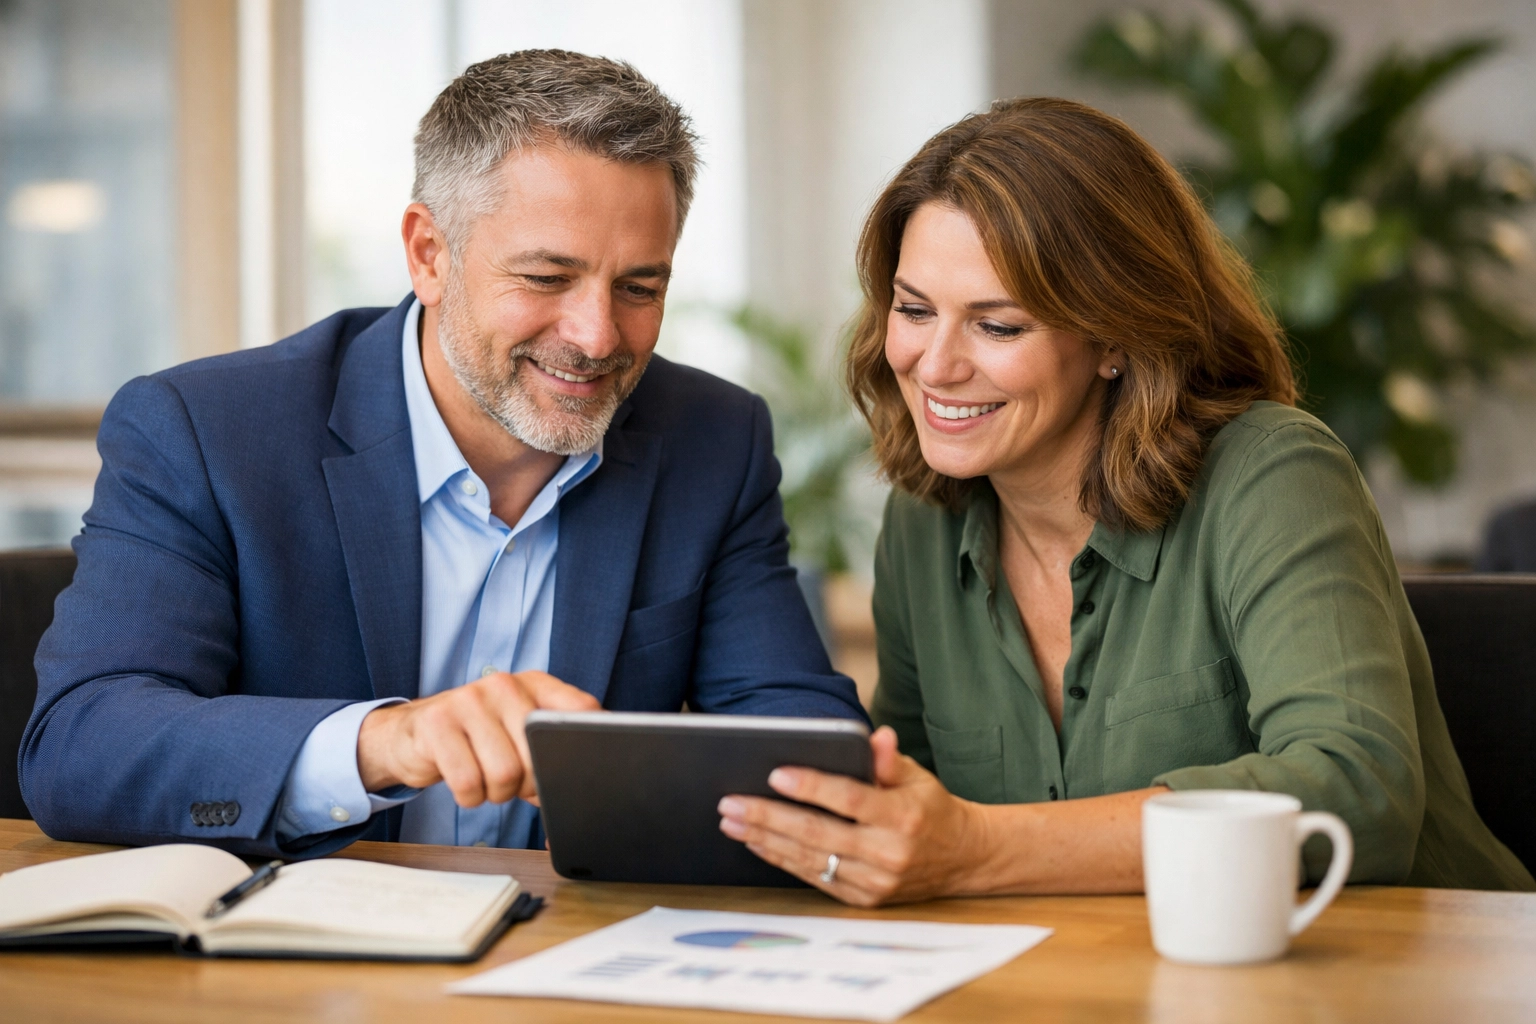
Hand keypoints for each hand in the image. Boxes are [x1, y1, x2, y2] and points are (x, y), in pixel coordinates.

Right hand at [357, 670, 598, 806]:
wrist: (413, 734)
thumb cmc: (477, 741)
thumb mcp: (518, 734)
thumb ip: (552, 749)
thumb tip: (587, 787)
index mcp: (534, 683)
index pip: (581, 709)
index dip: (584, 748)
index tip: (574, 771)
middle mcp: (504, 684)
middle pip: (540, 754)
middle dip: (530, 785)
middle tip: (514, 784)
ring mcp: (469, 699)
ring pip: (505, 773)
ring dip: (497, 794)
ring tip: (486, 781)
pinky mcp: (437, 723)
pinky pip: (469, 783)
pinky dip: (470, 797)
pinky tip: (465, 783)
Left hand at [716, 726, 989, 905]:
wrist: (963, 859)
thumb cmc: (932, 808)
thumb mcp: (918, 777)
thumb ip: (889, 760)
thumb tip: (876, 735)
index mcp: (903, 816)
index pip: (850, 799)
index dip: (812, 787)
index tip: (775, 774)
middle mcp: (889, 853)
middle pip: (818, 833)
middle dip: (768, 817)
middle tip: (730, 803)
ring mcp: (876, 881)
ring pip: (810, 859)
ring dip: (765, 840)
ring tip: (732, 822)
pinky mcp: (865, 899)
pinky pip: (816, 878)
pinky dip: (783, 860)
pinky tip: (757, 843)